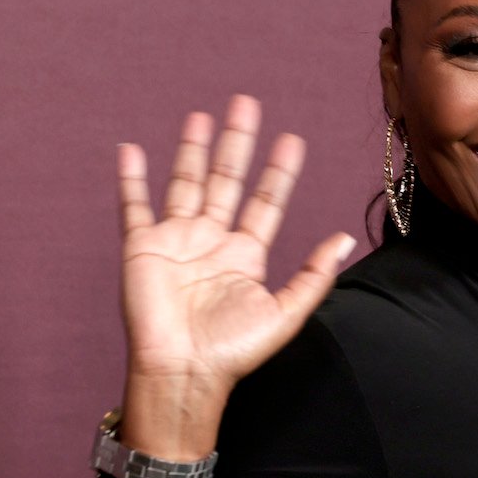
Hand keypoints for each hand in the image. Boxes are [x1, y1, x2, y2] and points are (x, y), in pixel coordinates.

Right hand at [117, 95, 354, 401]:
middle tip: (247, 104)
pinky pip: (135, 206)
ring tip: (203, 116)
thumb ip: (314, 274)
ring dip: (193, 151)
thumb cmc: (233, 352)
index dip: (278, 171)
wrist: (184, 372)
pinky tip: (132, 150)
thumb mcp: (285, 312)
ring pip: (186, 183)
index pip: (265, 201)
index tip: (292, 139)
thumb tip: (346, 239)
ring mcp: (176, 241)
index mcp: (245, 255)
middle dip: (237, 144)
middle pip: (227, 180)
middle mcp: (212, 241)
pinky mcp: (142, 249)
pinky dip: (131, 179)